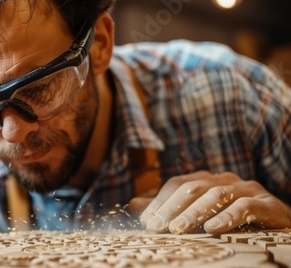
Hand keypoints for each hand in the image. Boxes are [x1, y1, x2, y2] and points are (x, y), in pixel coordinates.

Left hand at [130, 171, 290, 233]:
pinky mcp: (266, 203)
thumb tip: (132, 204)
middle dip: (171, 208)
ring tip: (177, 230)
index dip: (159, 201)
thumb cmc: (232, 218)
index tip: (145, 221)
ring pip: (214, 195)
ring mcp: (246, 189)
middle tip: (155, 228)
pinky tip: (212, 229)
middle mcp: (224, 179)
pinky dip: (227, 217)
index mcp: (206, 179)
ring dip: (193, 213)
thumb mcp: (197, 213)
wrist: (277, 224)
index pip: (177, 184)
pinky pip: (244, 206)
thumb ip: (167, 208)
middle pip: (192, 188)